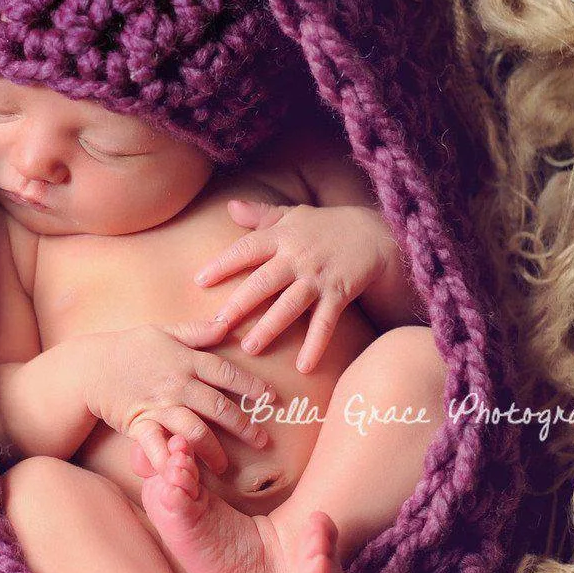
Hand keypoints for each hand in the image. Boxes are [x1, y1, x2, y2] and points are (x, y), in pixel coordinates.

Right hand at [70, 322, 278, 476]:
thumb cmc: (131, 348)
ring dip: (213, 450)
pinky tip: (181, 472)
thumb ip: (198, 330)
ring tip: (226, 467)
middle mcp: (177, 384)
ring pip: (194, 429)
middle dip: (243, 426)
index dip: (251, 385)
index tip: (270, 398)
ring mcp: (159, 405)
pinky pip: (156, 444)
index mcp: (186, 360)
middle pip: (218, 407)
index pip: (226, 373)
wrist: (92, 367)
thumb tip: (228, 323)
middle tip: (261, 441)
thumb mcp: (164, 331)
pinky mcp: (140, 424)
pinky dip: (168, 459)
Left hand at [194, 201, 393, 372]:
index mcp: (282, 237)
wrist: (375, 232)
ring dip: (271, 327)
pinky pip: (325, 322)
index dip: (223, 263)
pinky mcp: (339, 293)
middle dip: (240, 303)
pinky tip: (303, 367)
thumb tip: (230, 205)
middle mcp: (298, 257)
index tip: (198, 281)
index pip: (247, 249)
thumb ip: (260, 214)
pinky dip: (315, 344)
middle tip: (218, 325)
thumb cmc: (325, 226)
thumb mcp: (293, 214)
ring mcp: (318, 277)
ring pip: (291, 305)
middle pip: (264, 281)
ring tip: (250, 348)